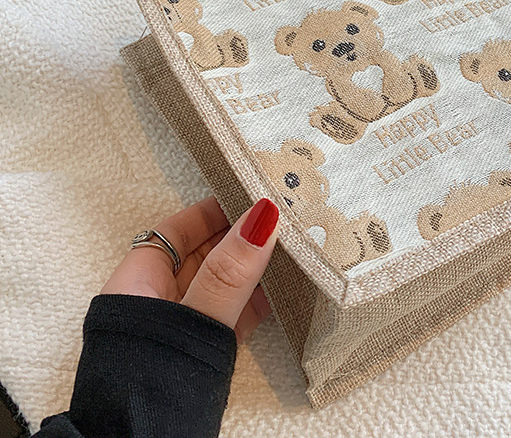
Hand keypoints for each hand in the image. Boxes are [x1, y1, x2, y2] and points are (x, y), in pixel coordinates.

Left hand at [101, 196, 279, 340]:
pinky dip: (261, 300)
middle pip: (205, 255)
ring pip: (223, 284)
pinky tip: (290, 286)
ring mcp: (183, 329)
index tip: (251, 197)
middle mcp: (160, 303)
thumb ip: (228, 273)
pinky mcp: (205, 354)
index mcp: (138, 286)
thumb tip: (263, 217)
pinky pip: (235, 314)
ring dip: (256, 267)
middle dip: (243, 235)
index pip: (176, 232)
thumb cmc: (149, 390)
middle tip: (284, 216)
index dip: (213, 211)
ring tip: (295, 244)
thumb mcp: (194, 320)